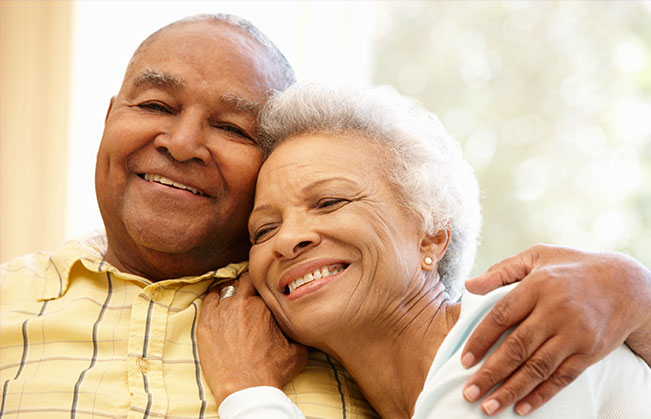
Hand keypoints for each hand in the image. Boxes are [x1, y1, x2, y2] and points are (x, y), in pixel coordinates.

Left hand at [197, 273, 307, 404]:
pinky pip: (209, 299)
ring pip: (226, 288)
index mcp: (265, 305)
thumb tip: (302, 325)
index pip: (264, 284)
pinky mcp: (206, 322)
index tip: (264, 293)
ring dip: (231, 292)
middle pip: (245, 281)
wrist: (245, 389)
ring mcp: (222, 311)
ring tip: (234, 302)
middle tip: (250, 295)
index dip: (265, 287)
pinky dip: (215, 300)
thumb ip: (297, 331)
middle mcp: (242, 303)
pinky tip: (219, 307)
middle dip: (248, 285)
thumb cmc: (271, 372)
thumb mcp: (297, 350)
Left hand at [460, 244, 650, 415]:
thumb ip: (502, 271)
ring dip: (511, 390)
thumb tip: (469, 285)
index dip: (481, 340)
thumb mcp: (537, 257)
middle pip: (517, 347)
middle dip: (490, 373)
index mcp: (538, 286)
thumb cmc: (572, 268)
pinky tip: (521, 408)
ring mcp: (575, 334)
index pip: (501, 316)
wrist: (625, 284)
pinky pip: (562, 378)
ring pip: (538, 367)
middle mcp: (556, 311)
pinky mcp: (590, 352)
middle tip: (469, 393)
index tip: (464, 360)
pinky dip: (541, 395)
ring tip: (489, 407)